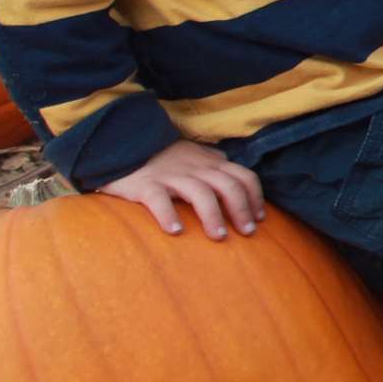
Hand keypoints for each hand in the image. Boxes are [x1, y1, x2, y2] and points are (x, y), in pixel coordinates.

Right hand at [98, 140, 265, 239]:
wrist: (122, 144)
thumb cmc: (163, 155)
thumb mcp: (194, 154)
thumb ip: (214, 161)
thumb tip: (234, 171)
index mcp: (211, 162)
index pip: (243, 176)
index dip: (255, 197)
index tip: (260, 219)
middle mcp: (196, 168)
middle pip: (228, 186)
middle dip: (241, 209)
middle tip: (247, 233)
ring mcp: (171, 175)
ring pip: (200, 193)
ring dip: (213, 215)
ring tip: (220, 237)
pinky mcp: (146, 185)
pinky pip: (159, 200)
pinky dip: (168, 215)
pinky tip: (175, 231)